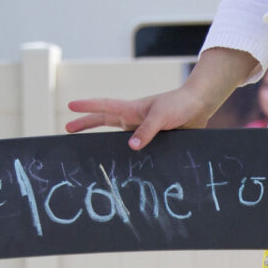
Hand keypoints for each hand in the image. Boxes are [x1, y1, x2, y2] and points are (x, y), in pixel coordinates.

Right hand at [66, 88, 211, 150]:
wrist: (198, 106)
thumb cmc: (179, 105)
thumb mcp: (161, 117)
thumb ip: (147, 131)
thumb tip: (131, 146)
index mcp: (132, 110)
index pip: (104, 107)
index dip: (87, 107)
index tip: (70, 107)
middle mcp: (134, 119)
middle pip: (104, 120)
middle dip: (86, 124)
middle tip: (68, 129)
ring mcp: (142, 129)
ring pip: (118, 135)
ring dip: (104, 140)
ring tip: (91, 148)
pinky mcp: (153, 138)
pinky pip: (137, 146)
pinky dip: (126, 152)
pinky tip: (122, 161)